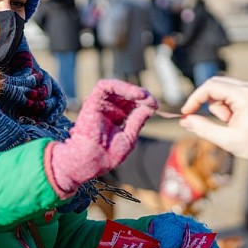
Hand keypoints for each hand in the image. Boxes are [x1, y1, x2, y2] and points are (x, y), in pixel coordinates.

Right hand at [45, 79, 156, 195]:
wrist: (91, 161)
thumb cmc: (107, 155)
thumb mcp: (129, 136)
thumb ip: (138, 120)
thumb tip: (151, 106)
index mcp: (116, 120)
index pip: (132, 105)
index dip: (145, 103)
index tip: (156, 106)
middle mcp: (108, 111)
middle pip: (126, 95)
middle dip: (141, 96)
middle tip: (153, 102)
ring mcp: (100, 106)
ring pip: (117, 88)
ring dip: (133, 90)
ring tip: (145, 97)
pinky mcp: (92, 101)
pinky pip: (105, 86)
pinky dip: (121, 86)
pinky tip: (136, 94)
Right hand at [179, 76, 247, 160]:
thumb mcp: (229, 141)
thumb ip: (204, 129)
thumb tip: (185, 120)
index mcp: (245, 95)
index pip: (210, 87)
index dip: (194, 99)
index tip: (186, 113)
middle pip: (216, 85)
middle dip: (211, 105)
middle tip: (220, 123)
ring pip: (225, 90)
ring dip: (222, 108)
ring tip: (234, 125)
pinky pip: (235, 95)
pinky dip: (231, 108)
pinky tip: (241, 122)